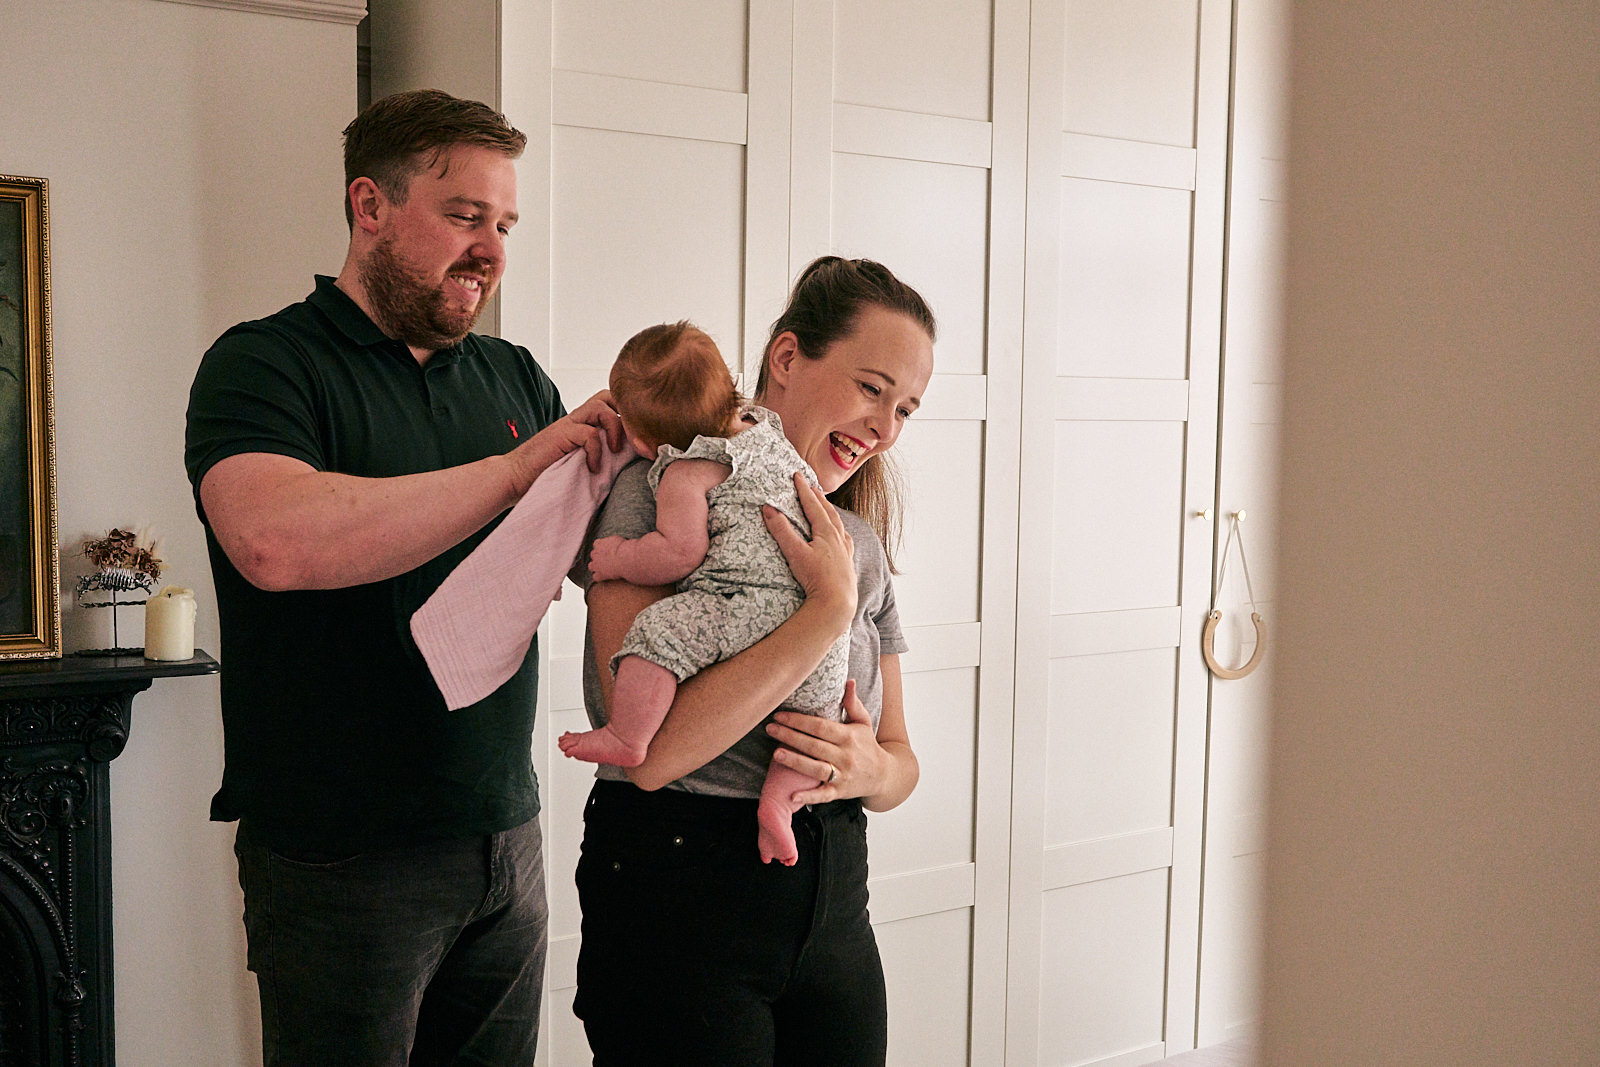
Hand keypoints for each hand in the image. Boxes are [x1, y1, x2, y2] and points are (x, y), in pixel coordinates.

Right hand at [508, 391, 624, 491]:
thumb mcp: (579, 459)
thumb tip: (627, 460)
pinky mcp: (561, 435)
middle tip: (628, 440)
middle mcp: (575, 418)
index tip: (633, 439)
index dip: (625, 414)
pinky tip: (593, 468)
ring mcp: (567, 425)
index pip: (609, 402)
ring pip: (600, 407)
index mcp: (580, 422)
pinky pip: (589, 433)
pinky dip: (597, 451)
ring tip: (614, 451)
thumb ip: (597, 453)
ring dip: (614, 429)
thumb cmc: (547, 473)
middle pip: (607, 396)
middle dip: (624, 414)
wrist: (515, 477)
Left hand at [588, 535, 624, 580]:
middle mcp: (595, 554)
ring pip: (591, 566)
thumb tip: (613, 543)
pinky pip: (596, 577)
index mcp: (599, 544)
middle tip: (607, 559)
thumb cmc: (623, 547)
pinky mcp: (600, 574)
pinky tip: (606, 577)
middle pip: (593, 555)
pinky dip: (600, 577)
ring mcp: (596, 565)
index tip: (607, 549)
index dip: (601, 547)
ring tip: (604, 569)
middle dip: (598, 557)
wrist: (625, 558)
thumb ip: (611, 541)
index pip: (597, 544)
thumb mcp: (617, 539)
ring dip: (595, 567)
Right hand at [764, 472, 855, 626]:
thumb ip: (781, 530)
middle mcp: (839, 538)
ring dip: (830, 511)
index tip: (797, 475)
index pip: (813, 505)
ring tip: (825, 504)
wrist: (837, 603)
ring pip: (838, 523)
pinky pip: (845, 538)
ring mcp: (845, 550)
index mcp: (826, 532)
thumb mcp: (795, 553)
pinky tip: (839, 534)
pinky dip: (839, 530)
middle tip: (810, 485)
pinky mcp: (848, 562)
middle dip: (818, 496)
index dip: (804, 489)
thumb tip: (768, 508)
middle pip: (828, 511)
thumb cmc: (817, 579)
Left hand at [766, 680, 884, 804]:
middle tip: (770, 729)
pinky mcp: (840, 792)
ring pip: (816, 768)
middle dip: (790, 736)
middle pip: (814, 745)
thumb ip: (853, 703)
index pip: (820, 727)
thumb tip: (848, 681)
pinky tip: (793, 796)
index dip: (799, 721)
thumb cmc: (867, 745)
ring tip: (776, 753)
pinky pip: (823, 795)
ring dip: (795, 761)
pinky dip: (809, 797)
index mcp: (848, 736)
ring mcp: (842, 775)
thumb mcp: (863, 722)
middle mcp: (845, 756)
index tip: (780, 715)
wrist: (884, 775)